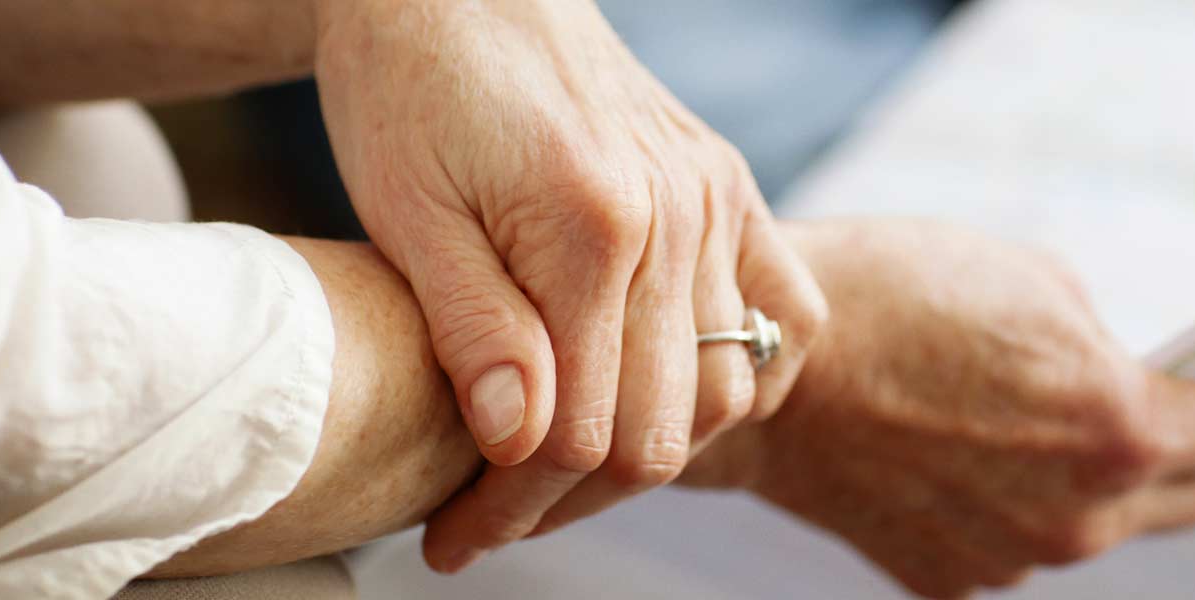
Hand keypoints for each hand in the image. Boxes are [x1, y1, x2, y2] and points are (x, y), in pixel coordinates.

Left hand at [311, 0, 825, 570]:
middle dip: (569, 498)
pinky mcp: (731, 187)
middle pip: (660, 428)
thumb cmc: (411, 89)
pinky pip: (785, 316)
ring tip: (558, 465)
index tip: (452, 539)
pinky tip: (670, 389)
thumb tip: (522, 446)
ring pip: (726, 388)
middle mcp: (679, 216)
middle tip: (486, 518)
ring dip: (646, 445)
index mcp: (592, 226)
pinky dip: (741, 374)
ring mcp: (718, 200)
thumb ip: (476, 331)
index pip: (581, 432)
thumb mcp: (408, 213)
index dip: (513, 507)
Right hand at [683, 220, 1194, 598]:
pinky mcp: (955, 578)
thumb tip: (1130, 375)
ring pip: (1114, 523)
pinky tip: (990, 450)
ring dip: (1121, 475)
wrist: (768, 369)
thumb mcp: (1038, 281)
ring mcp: (1016, 559)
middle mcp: (1082, 517)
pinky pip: (1031, 540)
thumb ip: (1112, 345)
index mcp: (1122, 430)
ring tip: (1065, 415)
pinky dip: (1036, 500)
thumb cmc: (895, 298)